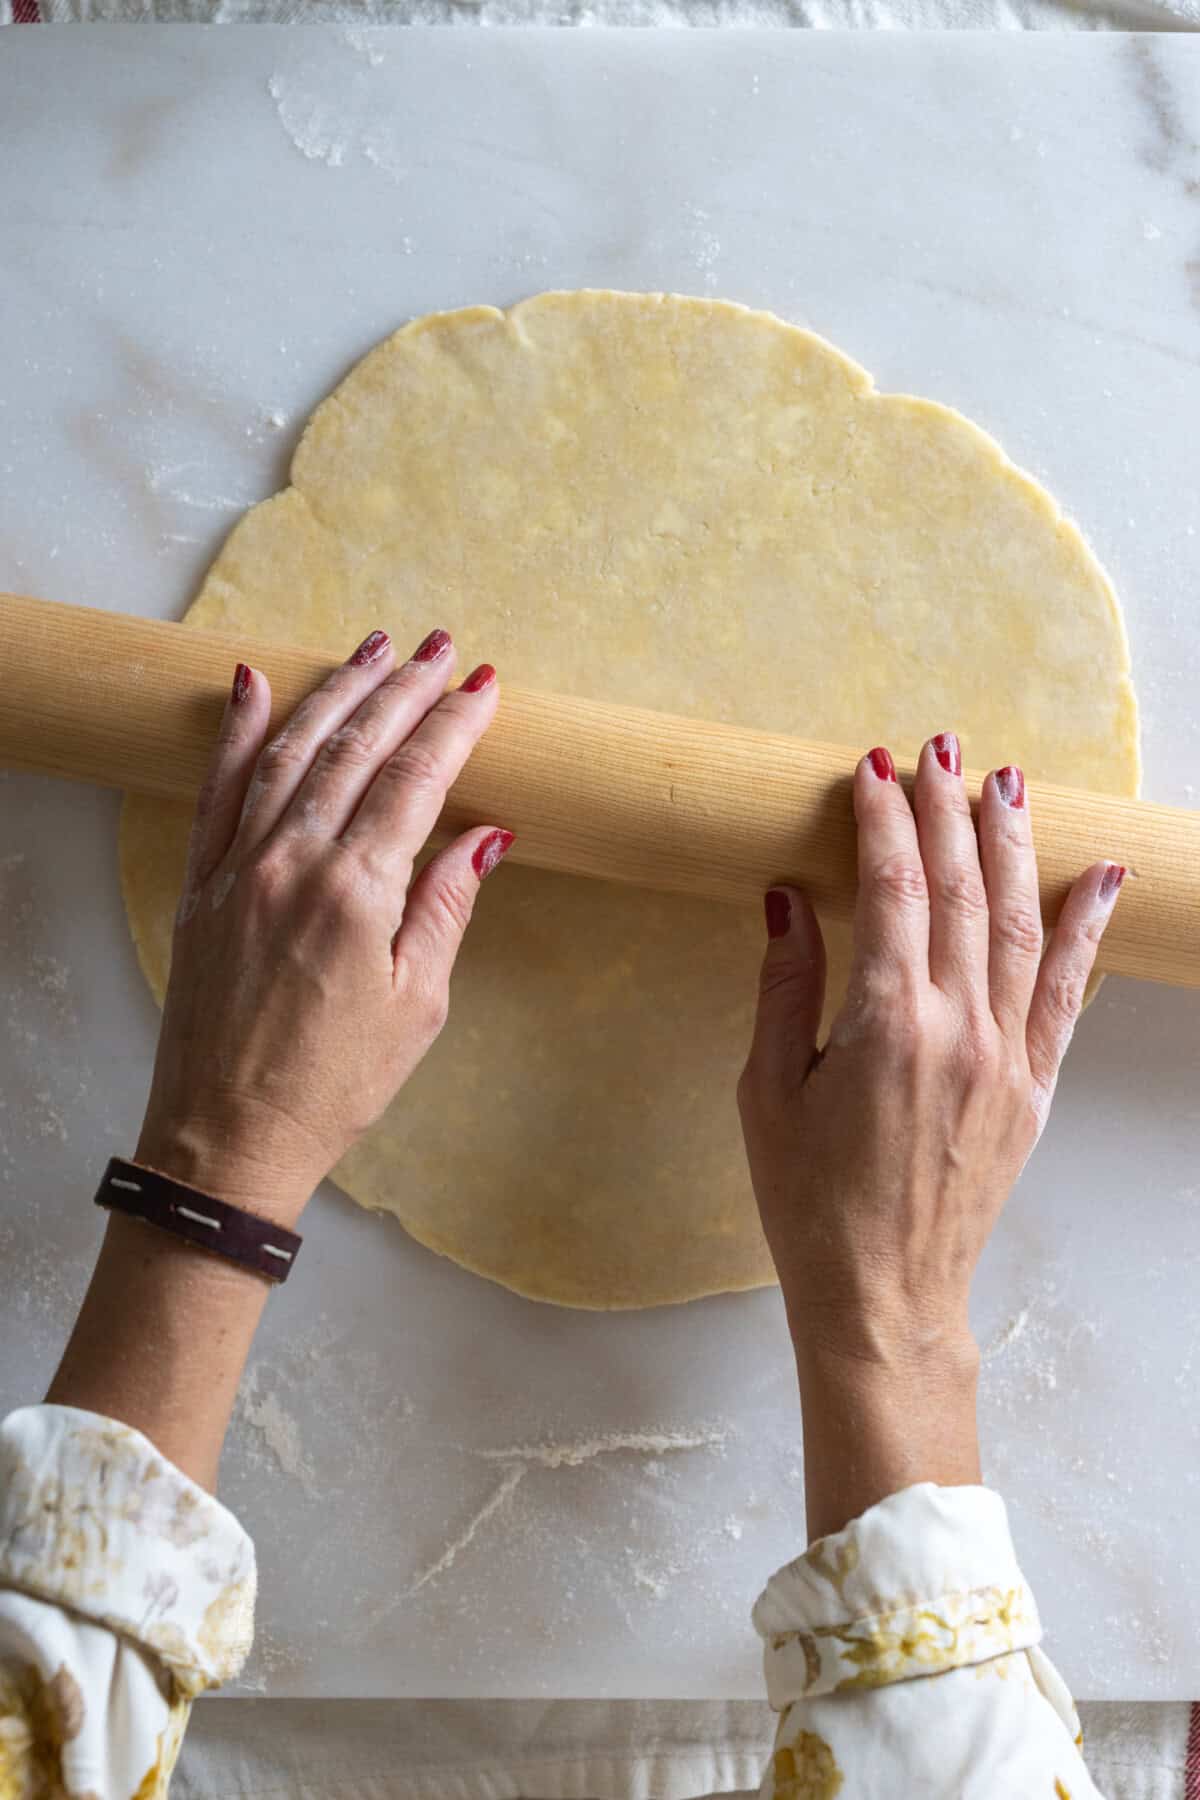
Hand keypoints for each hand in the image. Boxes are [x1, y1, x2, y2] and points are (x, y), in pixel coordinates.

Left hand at [136, 628, 510, 1225]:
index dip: (454, 725)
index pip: (415, 779)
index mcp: (355, 891)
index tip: (484, 686)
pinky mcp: (200, 884)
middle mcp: (290, 861)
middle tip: (438, 646)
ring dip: (334, 692)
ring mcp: (237, 866)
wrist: (227, 1136)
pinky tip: (252, 684)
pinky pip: (218, 788)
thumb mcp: (417, 1004)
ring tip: (372, 647)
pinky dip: (236, 731)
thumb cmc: (333, 1083)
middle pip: (354, 748)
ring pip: (289, 751)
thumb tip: (484, 836)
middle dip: (402, 688)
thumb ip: (445, 908)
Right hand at [737, 735, 1124, 1536]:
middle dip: (948, 809)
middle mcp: (960, 1030)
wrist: (883, 1294)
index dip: (884, 821)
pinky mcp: (1033, 1087)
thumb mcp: (767, 1092)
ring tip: (1006, 781)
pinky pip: (1069, 993)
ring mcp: (1007, 1058)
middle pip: (962, 891)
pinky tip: (1098, 876)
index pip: (893, 891)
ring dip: (1013, 845)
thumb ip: (785, 987)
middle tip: (938, 745)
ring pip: (1021, 925)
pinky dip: (1086, 929)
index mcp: (887, 1026)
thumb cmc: (809, 1202)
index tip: (871, 768)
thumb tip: (786, 901)